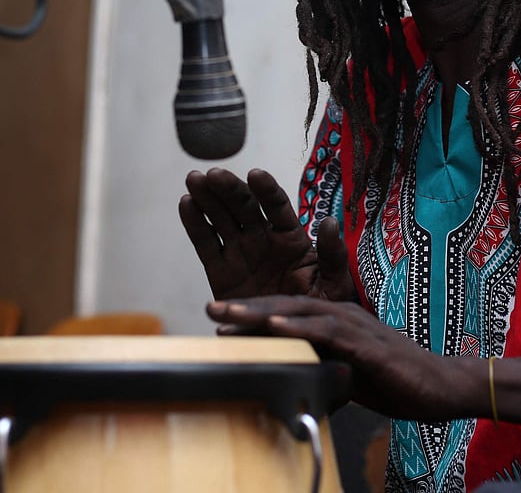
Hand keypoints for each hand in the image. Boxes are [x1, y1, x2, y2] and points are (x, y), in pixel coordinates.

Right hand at [179, 168, 355, 301]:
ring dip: (208, 197)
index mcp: (292, 238)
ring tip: (194, 179)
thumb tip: (330, 222)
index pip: (278, 207)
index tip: (255, 174)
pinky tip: (186, 204)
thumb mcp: (334, 286)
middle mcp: (263, 239)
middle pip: (244, 207)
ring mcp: (240, 253)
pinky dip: (195, 223)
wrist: (292, 345)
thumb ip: (333, 256)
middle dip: (230, 189)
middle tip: (214, 175)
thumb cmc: (319, 313)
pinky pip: (205, 243)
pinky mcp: (220, 271)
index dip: (266, 190)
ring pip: (222, 218)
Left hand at [207, 295, 469, 421]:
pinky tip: (275, 326)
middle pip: (286, 304)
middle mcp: (343, 315)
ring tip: (229, 314)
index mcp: (336, 321)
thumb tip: (288, 378)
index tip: (218, 318)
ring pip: (301, 312)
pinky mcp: (368, 344)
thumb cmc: (396, 381)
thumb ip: (320, 368)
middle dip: (245, 306)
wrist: (441, 387)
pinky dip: (299, 327)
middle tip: (210, 308)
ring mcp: (355, 326)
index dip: (251, 312)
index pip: (287, 313)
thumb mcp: (347, 374)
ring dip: (262, 312)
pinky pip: (329, 331)